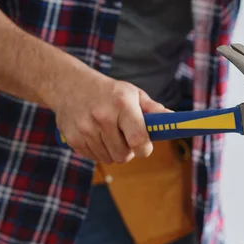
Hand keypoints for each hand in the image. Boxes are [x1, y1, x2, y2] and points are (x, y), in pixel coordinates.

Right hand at [51, 73, 167, 162]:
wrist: (68, 85)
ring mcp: (85, 129)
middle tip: (126, 138)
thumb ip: (154, 110)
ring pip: (110, 159)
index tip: (145, 147)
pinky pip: (95, 158)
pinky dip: (100, 151)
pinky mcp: (73, 139)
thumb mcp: (133, 94)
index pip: (138, 139)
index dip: (144, 149)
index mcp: (122, 104)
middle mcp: (102, 117)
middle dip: (129, 151)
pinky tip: (97, 135)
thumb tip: (175, 121)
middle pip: (124, 155)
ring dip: (114, 152)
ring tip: (110, 134)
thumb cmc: (109, 92)